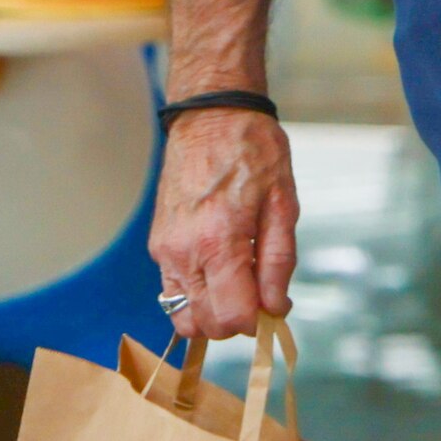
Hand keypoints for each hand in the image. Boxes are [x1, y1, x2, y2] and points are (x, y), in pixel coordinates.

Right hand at [149, 108, 297, 339]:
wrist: (210, 116)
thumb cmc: (252, 152)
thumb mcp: (282, 204)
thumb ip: (278, 262)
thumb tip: (276, 308)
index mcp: (218, 242)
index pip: (231, 317)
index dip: (257, 321)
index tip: (272, 306)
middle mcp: (183, 252)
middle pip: (206, 324)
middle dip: (237, 320)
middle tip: (259, 293)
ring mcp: (165, 250)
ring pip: (183, 316)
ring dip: (213, 312)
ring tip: (237, 282)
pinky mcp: (158, 245)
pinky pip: (172, 292)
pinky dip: (196, 296)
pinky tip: (218, 270)